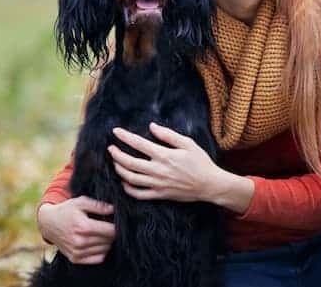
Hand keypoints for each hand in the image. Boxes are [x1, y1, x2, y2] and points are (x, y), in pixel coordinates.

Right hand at [37, 197, 114, 263]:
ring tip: (102, 232)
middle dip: (113, 233)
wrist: (48, 223)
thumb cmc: (67, 210)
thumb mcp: (82, 202)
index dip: (117, 226)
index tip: (117, 221)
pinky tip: (98, 241)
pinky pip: (98, 258)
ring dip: (107, 242)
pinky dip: (102, 251)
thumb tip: (114, 209)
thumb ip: (99, 205)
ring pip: (105, 249)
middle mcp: (80, 242)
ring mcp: (77, 252)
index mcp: (84, 227)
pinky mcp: (75, 259)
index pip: (111, 231)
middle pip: (109, 241)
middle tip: (108, 225)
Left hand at [108, 123, 223, 203]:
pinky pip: (138, 194)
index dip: (125, 137)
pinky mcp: (159, 195)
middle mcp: (158, 170)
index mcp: (164, 155)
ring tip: (115, 163)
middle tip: (111, 148)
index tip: (116, 131)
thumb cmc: (201, 162)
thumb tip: (152, 127)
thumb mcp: (188, 143)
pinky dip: (128, 188)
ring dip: (119, 169)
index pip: (138, 144)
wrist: (209, 185)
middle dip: (116, 154)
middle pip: (129, 162)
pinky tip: (124, 182)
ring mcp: (157, 184)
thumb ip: (168, 135)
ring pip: (130, 178)